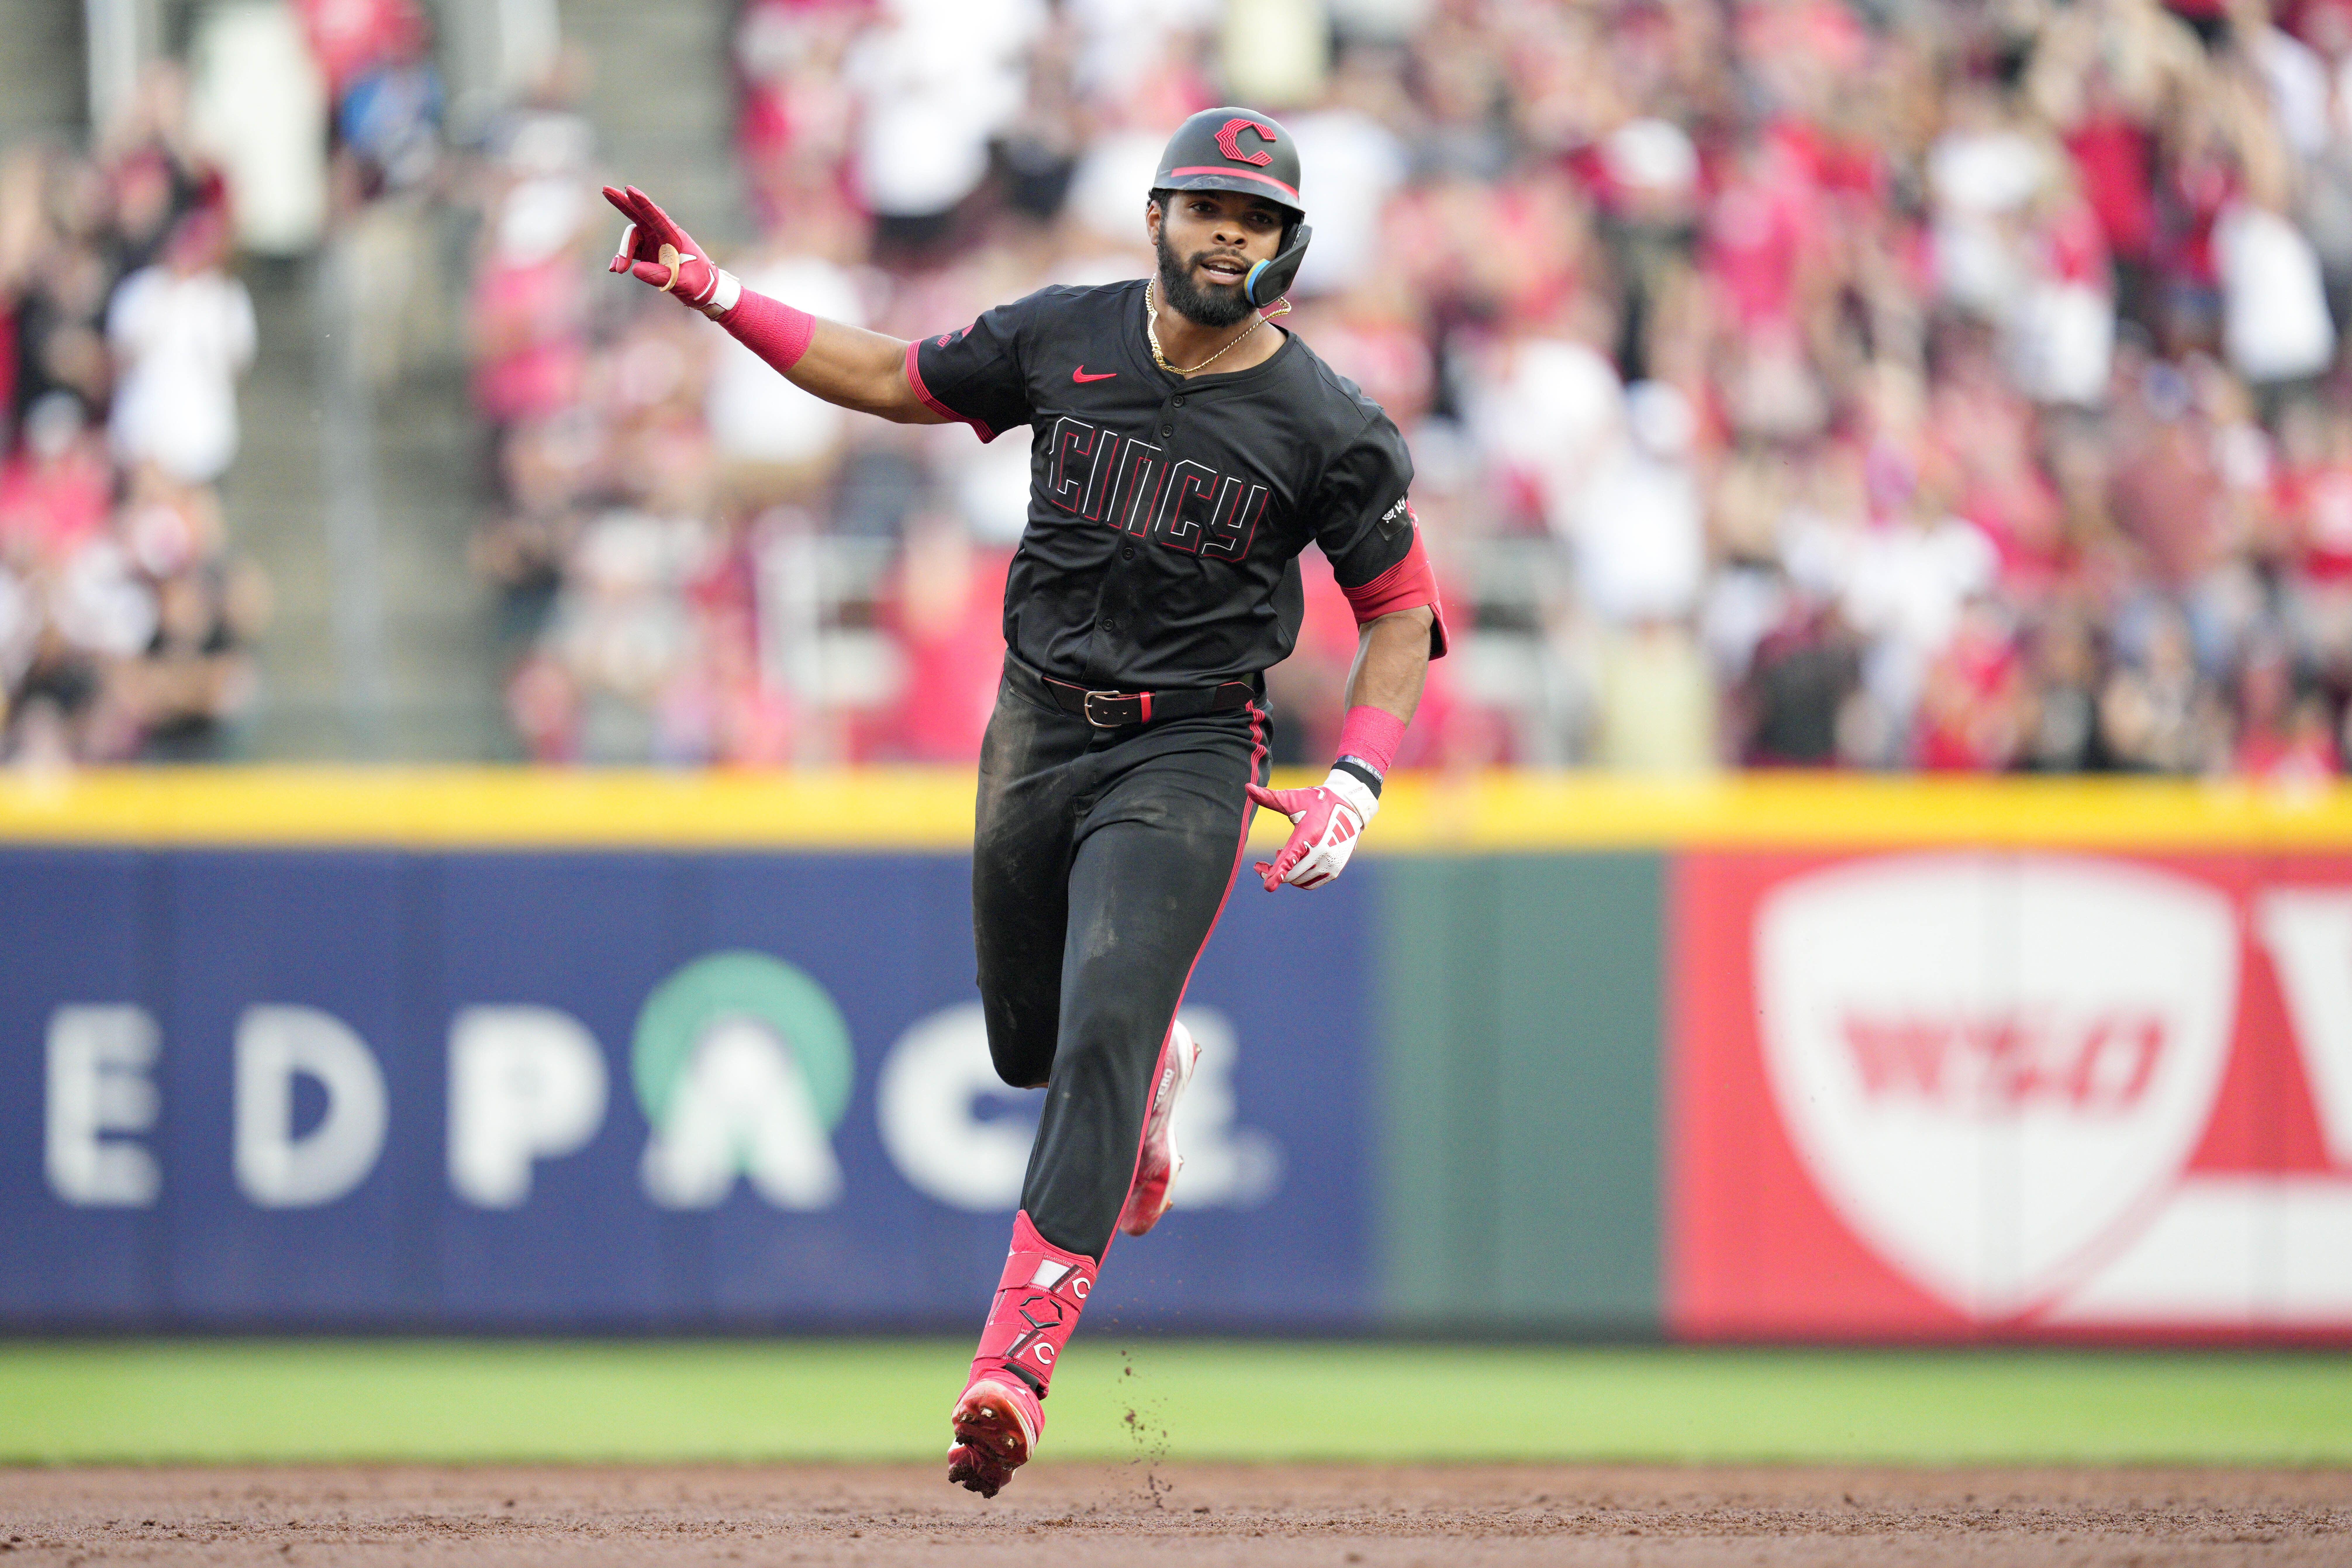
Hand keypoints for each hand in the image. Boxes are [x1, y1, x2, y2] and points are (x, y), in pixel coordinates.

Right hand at [602, 184, 735, 314]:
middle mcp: (663, 235)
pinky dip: (621, 258)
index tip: (629, 190)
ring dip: (623, 252)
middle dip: (623, 204)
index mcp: (675, 237)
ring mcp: (654, 243)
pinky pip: (630, 251)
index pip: (657, 217)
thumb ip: (660, 276)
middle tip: (605, 190)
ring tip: (618, 270)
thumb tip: (635, 270)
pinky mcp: (648, 253)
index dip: (643, 203)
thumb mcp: (683, 283)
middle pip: (640, 215)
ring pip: (632, 237)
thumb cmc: (700, 284)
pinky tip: (614, 269)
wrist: (706, 291)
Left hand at [1245, 769, 1377, 890]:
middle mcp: (1322, 852)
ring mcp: (1330, 863)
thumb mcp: (1294, 799)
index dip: (1277, 873)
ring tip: (1281, 855)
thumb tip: (1247, 787)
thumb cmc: (1318, 801)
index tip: (1268, 886)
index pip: (1290, 859)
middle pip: (1291, 874)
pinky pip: (1311, 883)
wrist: (1350, 807)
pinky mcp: (1335, 870)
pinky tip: (1296, 862)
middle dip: (1273, 872)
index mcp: (1309, 835)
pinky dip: (1299, 878)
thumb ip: (1270, 798)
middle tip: (1260, 866)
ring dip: (1287, 873)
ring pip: (1299, 880)